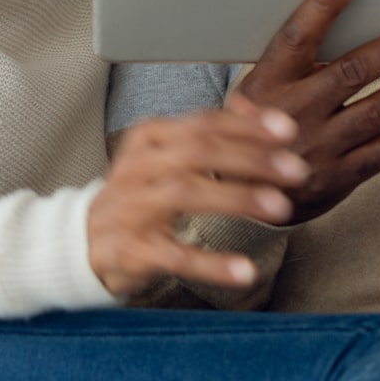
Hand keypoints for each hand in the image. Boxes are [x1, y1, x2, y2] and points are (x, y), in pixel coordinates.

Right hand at [89, 101, 308, 297]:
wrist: (83, 240)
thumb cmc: (138, 196)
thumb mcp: (166, 158)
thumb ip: (208, 135)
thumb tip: (257, 110)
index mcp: (149, 139)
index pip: (202, 123)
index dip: (247, 126)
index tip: (288, 132)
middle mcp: (137, 168)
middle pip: (197, 151)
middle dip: (251, 158)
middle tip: (296, 170)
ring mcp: (130, 208)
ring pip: (185, 193)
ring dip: (237, 198)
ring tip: (279, 207)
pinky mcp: (129, 250)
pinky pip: (174, 255)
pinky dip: (211, 264)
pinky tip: (244, 271)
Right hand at [234, 0, 379, 222]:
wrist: (245, 197)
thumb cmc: (258, 128)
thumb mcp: (257, 92)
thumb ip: (293, 67)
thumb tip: (347, 22)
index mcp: (268, 84)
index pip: (297, 37)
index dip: (323, 5)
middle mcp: (293, 114)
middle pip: (352, 72)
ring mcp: (317, 148)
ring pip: (378, 111)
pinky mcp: (339, 178)